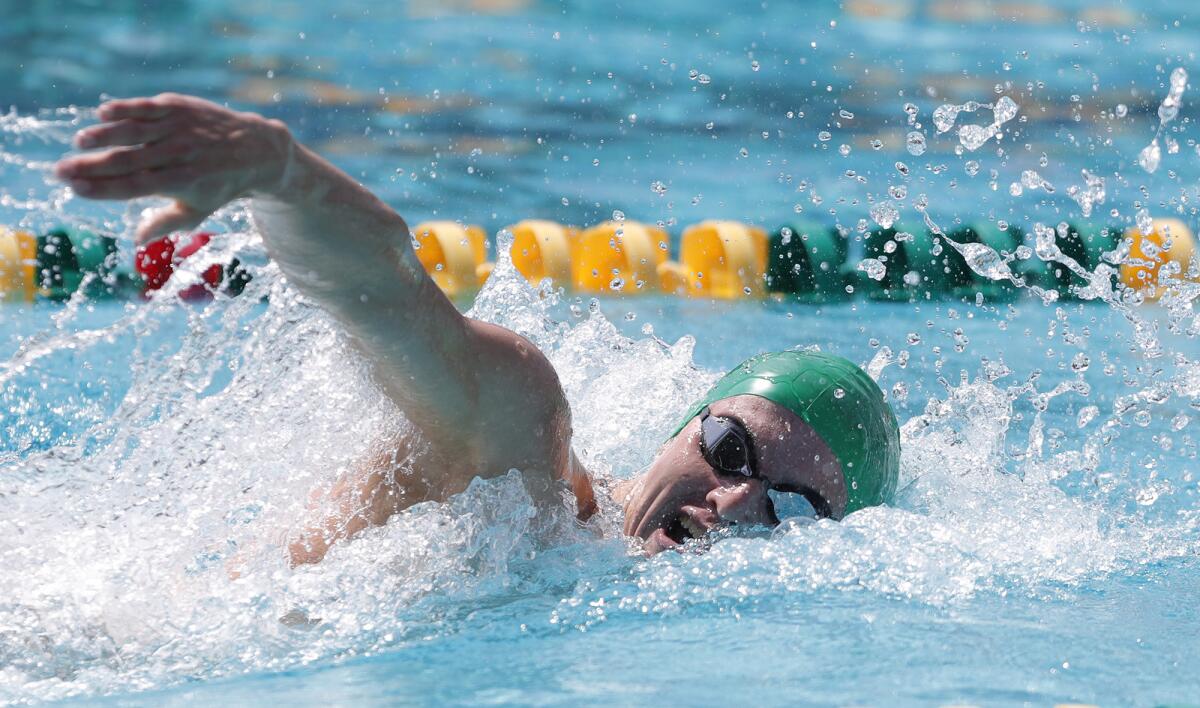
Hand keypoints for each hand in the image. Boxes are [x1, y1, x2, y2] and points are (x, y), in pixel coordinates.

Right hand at [54, 93, 293, 242]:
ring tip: (79, 143)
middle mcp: (180, 154)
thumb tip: (137, 240)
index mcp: (181, 183)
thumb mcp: (199, 210)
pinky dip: (126, 108)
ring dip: (104, 135)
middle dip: (91, 166)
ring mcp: (180, 128)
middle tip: (59, 171)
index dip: (103, 189)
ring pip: (136, 131)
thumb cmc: (221, 185)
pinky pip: (149, 107)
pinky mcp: (180, 107)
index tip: (75, 189)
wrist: (258, 150)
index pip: (134, 187)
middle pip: (128, 161)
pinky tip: (102, 113)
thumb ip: (167, 223)